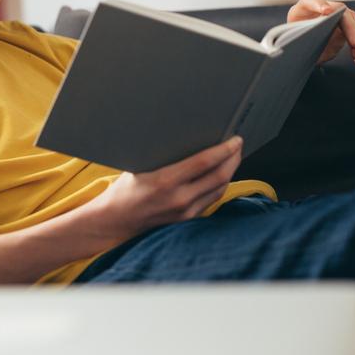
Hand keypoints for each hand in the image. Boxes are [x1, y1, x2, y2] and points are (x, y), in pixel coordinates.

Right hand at [89, 136, 243, 240]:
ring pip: (220, 189)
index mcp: (165, 181)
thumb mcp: (140, 165)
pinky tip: (222, 173)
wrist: (116, 220)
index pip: (205, 162)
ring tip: (233, 156)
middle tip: (238, 144)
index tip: (235, 139)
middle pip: (219, 176)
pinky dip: (220, 184)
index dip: (225, 149)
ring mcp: (185, 212)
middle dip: (233, 158)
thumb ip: (164, 154)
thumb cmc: (125, 188)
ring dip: (230, 171)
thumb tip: (188, 133)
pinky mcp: (187, 219)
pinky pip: (212, 199)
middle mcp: (179, 198)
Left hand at [287, 0, 354, 64]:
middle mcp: (326, 7)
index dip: (319, 5)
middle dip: (349, 28)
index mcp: (306, 6)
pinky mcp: (349, 27)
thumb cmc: (296, 35)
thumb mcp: (292, 36)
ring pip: (354, 23)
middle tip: (354, 43)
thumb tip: (302, 51)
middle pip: (341, 12)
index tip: (326, 12)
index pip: (312, 2)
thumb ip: (297, 38)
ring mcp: (340, 16)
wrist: (304, 38)